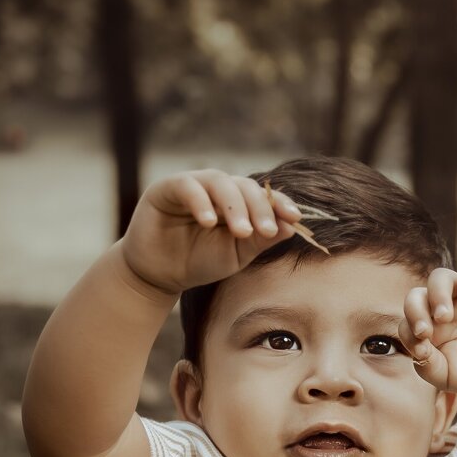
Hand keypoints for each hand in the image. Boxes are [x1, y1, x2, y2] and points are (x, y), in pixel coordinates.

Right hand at [119, 169, 303, 295]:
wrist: (160, 274)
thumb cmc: (199, 262)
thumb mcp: (236, 255)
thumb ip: (260, 240)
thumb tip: (292, 226)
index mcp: (238, 202)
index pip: (263, 196)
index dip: (279, 204)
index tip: (295, 218)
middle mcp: (218, 189)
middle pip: (245, 187)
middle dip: (259, 208)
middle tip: (267, 231)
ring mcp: (193, 185)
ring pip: (220, 182)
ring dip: (234, 206)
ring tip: (241, 231)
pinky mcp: (167, 188)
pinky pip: (188, 187)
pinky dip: (201, 203)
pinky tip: (209, 223)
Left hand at [398, 264, 456, 395]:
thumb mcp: (447, 377)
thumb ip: (427, 367)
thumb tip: (417, 349)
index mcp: (428, 329)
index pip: (407, 322)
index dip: (409, 334)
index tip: (423, 353)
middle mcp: (442, 308)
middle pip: (416, 295)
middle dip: (415, 310)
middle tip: (426, 331)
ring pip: (440, 278)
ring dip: (437, 295)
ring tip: (445, 317)